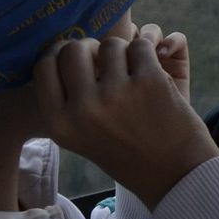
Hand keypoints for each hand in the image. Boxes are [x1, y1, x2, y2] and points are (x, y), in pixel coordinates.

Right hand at [34, 36, 218, 207]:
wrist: (174, 173)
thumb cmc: (127, 152)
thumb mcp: (81, 137)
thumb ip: (67, 100)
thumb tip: (62, 50)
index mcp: (60, 124)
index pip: (43, 67)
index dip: (59, 53)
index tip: (75, 56)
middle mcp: (83, 110)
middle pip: (73, 49)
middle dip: (90, 47)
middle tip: (105, 60)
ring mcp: (116, 94)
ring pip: (110, 44)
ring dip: (123, 51)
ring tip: (132, 73)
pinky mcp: (149, 82)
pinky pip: (141, 45)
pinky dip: (148, 54)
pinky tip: (152, 73)